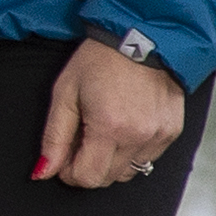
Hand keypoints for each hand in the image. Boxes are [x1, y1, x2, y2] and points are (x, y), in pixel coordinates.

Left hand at [35, 38, 188, 187]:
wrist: (141, 37)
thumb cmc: (99, 60)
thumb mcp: (65, 93)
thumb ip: (54, 138)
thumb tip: (43, 172)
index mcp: (109, 127)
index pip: (87, 178)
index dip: (69, 172)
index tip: (65, 156)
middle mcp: (139, 136)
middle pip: (108, 178)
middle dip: (88, 166)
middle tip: (82, 138)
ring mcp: (159, 135)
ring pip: (129, 171)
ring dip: (111, 160)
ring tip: (104, 129)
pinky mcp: (173, 131)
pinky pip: (148, 157)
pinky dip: (132, 150)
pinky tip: (125, 125)